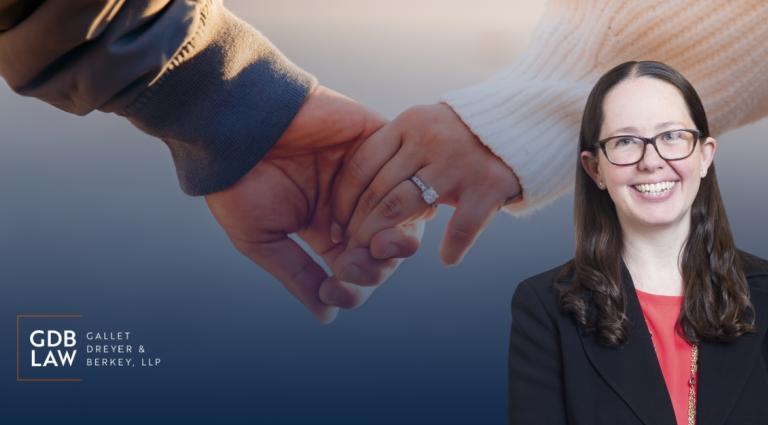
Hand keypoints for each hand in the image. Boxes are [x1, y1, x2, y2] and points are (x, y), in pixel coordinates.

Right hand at [205, 86, 421, 322]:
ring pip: (400, 217)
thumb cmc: (237, 183)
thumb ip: (298, 274)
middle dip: (374, 267)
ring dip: (387, 239)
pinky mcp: (377, 143)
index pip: (355, 268)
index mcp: (324, 229)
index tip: (334, 292)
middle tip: (353, 266)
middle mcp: (350, 205)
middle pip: (384, 249)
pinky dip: (395, 201)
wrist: (234, 125)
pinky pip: (403, 177)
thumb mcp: (263, 239)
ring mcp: (367, 175)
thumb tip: (327, 316)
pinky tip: (381, 216)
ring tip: (371, 245)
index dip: (352, 288)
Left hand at [328, 103, 520, 279]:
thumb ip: (393, 154)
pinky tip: (447, 258)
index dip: (343, 202)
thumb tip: (351, 202)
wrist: (522, 123)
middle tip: (350, 253)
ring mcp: (458, 162)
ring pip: (403, 207)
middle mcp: (428, 140)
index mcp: (407, 124)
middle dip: (358, 228)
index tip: (337, 228)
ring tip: (379, 257)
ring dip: (385, 239)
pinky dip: (452, 246)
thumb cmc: (462, 135)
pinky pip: (462, 226)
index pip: (360, 167)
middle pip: (378, 192)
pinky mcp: (489, 184)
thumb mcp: (424, 129)